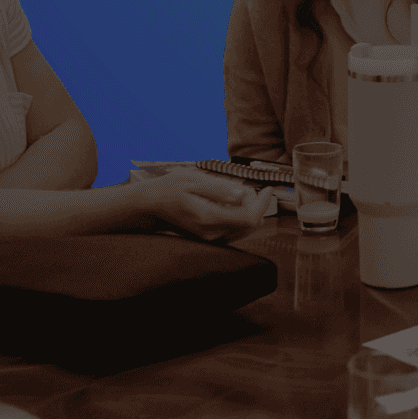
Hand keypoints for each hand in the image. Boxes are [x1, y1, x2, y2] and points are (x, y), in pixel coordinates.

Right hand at [133, 169, 267, 243]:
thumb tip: (243, 193)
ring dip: (248, 209)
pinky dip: (240, 215)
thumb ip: (219, 189)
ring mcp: (211, 238)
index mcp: (209, 218)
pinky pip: (235, 229)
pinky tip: (231, 201)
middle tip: (244, 187)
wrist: (150, 205)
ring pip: (244, 228)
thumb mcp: (193, 180)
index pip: (249, 218)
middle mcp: (212, 233)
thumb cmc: (170, 188)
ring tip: (235, 192)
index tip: (267, 189)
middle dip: (255, 204)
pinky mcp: (210, 237)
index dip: (263, 204)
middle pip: (251, 224)